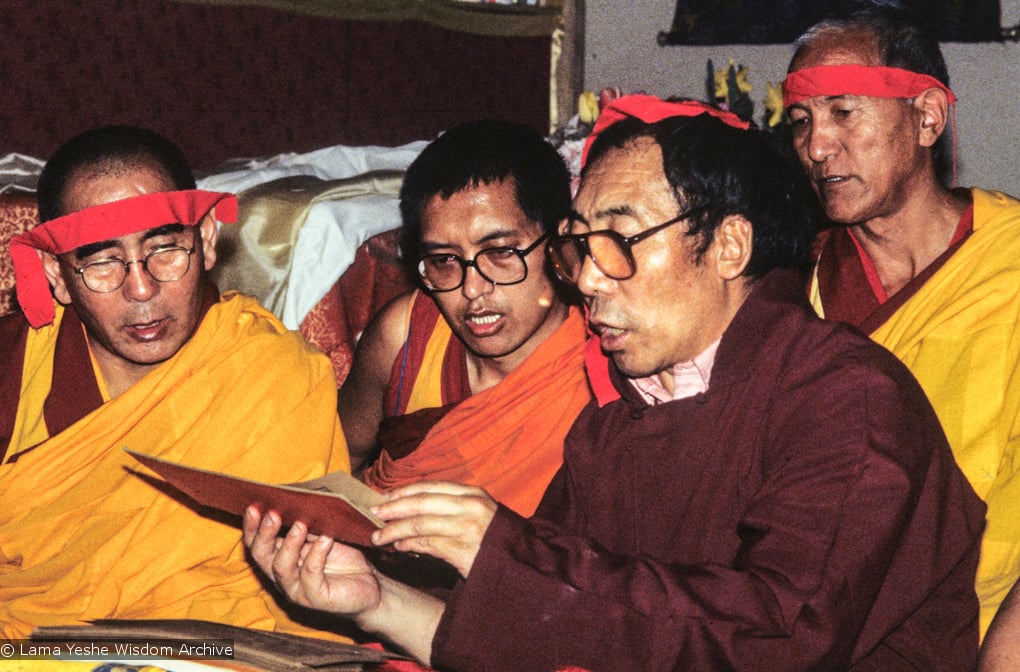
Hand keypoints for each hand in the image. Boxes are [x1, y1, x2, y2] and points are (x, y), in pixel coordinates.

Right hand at [242, 506, 379, 616]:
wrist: (371, 584)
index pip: (256, 544)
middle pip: (262, 557)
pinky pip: (311, 576)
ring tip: (301, 524)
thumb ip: (307, 525)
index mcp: (280, 559)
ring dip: (289, 544)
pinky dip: (317, 555)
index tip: (253, 506)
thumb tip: (295, 501)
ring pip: (282, 568)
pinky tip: (326, 539)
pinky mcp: (317, 598)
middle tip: (273, 514)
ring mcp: (298, 590)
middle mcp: (283, 577)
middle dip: (264, 534)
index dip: (252, 527)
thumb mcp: (323, 535)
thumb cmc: (346, 557)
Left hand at [370, 481, 496, 577]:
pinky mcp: (463, 551)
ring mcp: (467, 528)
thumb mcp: (482, 513)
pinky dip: (409, 545)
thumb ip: (455, 506)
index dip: (405, 490)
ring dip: (394, 530)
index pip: (432, 486)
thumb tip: (418, 505)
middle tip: (373, 513)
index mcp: (473, 494)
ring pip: (420, 524)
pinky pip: (427, 545)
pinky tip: (398, 548)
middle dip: (394, 507)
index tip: (386, 495)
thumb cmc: (499, 539)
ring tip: (378, 537)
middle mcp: (470, 506)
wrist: (525, 564)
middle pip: (421, 502)